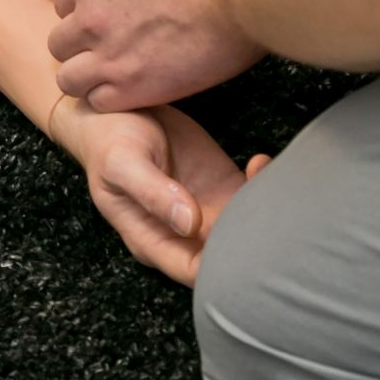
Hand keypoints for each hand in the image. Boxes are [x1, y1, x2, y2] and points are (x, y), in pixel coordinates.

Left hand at [46, 0, 265, 108]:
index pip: (61, 2)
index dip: (83, 9)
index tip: (104, 14)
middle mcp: (90, 16)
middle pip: (60, 41)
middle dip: (82, 43)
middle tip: (112, 43)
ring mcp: (108, 55)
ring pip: (69, 77)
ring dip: (89, 74)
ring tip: (117, 70)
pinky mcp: (133, 88)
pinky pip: (98, 102)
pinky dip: (110, 97)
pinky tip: (134, 87)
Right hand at [56, 98, 252, 285]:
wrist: (113, 107)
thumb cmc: (108, 140)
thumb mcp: (121, 163)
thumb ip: (152, 193)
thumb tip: (189, 224)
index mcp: (153, 240)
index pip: (195, 272)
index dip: (224, 268)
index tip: (244, 244)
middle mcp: (183, 235)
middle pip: (230, 258)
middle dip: (255, 245)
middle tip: (270, 214)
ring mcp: (206, 212)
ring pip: (248, 231)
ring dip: (266, 214)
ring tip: (272, 184)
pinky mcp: (221, 188)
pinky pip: (252, 198)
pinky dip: (265, 184)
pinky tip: (261, 162)